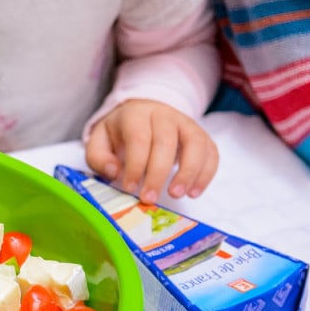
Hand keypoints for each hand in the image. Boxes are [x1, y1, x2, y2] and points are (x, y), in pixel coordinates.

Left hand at [86, 99, 218, 203]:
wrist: (144, 113)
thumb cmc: (120, 133)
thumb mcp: (99, 140)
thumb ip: (98, 157)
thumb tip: (113, 172)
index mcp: (136, 115)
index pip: (138, 138)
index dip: (135, 164)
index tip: (129, 188)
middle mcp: (164, 115)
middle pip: (166, 142)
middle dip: (158, 173)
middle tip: (150, 198)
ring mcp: (186, 123)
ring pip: (195, 144)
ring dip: (188, 172)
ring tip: (177, 195)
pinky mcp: (201, 135)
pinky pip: (211, 151)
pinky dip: (206, 173)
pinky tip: (194, 192)